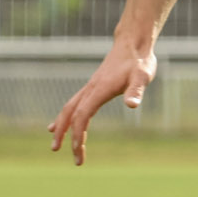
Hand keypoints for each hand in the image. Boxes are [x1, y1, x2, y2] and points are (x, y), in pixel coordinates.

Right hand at [49, 39, 157, 164]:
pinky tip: (60, 124)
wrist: (133, 43)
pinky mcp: (94, 86)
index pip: (83, 115)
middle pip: (71, 114)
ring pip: (69, 108)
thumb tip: (132, 105)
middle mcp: (90, 89)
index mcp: (99, 90)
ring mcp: (90, 87)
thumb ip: (136, 90)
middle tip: (62, 153)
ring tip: (55, 145)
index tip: (78, 151)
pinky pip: (74, 104)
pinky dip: (66, 116)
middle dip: (65, 135)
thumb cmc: (139, 61)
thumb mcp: (142, 76)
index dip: (78, 134)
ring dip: (61, 127)